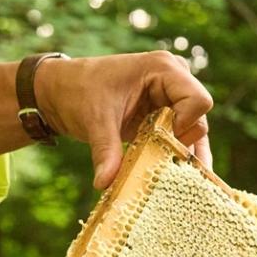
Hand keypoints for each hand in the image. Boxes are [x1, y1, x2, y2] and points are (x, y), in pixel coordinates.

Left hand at [35, 51, 212, 188]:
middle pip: (198, 119)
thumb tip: (105, 183)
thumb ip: (105, 150)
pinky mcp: (161, 115)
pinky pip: (179, 137)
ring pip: (193, 132)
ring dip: (184, 156)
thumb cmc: (77, 91)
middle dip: (182, 144)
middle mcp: (173, 80)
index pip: (198, 101)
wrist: (59, 91)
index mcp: (163, 68)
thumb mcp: (94, 120)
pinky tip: (183, 182)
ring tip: (188, 187)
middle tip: (164, 168)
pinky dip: (176, 156)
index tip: (159, 139)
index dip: (185, 125)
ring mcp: (169, 98)